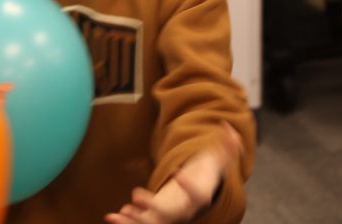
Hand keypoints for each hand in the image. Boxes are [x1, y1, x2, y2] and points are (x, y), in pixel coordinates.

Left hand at [105, 123, 241, 223]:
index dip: (187, 185)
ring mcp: (168, 217)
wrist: (195, 199)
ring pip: (151, 223)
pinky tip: (112, 215)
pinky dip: (127, 222)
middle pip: (169, 215)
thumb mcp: (214, 161)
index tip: (177, 172)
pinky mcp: (154, 218)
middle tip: (136, 194)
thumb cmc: (203, 177)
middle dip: (152, 208)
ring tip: (118, 213)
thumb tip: (229, 127)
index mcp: (198, 198)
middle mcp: (183, 212)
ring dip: (134, 220)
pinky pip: (140, 223)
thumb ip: (224, 146)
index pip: (196, 196)